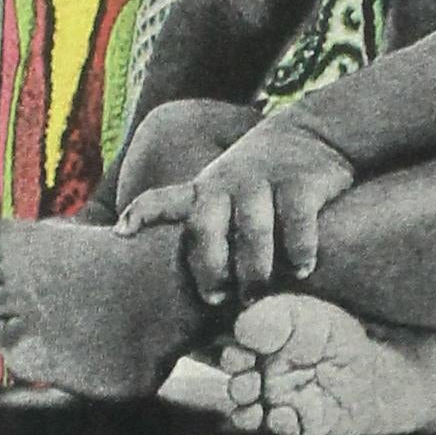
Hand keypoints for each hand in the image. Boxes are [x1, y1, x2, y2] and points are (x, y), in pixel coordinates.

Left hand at [119, 113, 357, 308]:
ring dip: (253, 268)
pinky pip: (295, 220)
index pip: (162, 200)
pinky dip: (299, 250)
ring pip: (251, 229)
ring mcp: (263, 181)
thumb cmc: (264, 184)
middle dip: (207, 266)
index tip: (121, 233)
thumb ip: (208, 230)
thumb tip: (196, 298)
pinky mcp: (301, 181)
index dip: (141, 215)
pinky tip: (303, 270)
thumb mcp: (226, 194)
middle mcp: (227, 184)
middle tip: (215, 301)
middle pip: (205, 226)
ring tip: (256, 296)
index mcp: (204, 192)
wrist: (314, 134)